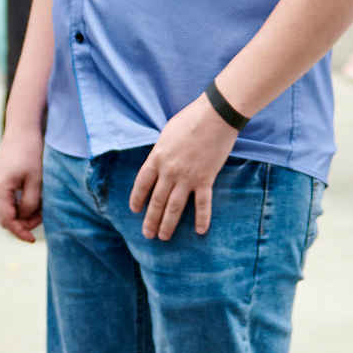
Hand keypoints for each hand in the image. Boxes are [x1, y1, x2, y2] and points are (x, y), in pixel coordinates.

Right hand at [0, 117, 46, 242]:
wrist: (21, 130)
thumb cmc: (30, 153)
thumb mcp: (35, 180)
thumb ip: (30, 203)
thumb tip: (25, 219)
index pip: (7, 221)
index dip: (20, 233)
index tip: (33, 240)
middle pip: (5, 219)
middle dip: (23, 224)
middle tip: (43, 217)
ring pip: (6, 211)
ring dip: (22, 215)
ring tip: (41, 207)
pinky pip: (7, 202)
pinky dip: (19, 206)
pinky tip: (34, 200)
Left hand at [129, 95, 241, 239]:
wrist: (216, 115)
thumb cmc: (191, 118)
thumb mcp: (167, 133)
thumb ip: (161, 151)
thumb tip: (159, 162)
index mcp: (157, 158)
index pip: (142, 184)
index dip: (137, 198)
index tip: (135, 210)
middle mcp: (169, 171)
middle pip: (157, 201)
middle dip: (151, 220)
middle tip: (148, 234)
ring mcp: (188, 177)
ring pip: (174, 207)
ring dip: (168, 224)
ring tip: (163, 237)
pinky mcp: (206, 179)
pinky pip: (203, 203)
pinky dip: (202, 218)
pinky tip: (200, 231)